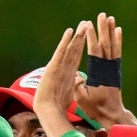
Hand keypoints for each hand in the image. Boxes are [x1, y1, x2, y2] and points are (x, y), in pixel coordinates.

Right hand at [33, 21, 90, 136]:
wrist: (49, 112)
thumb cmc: (57, 105)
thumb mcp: (70, 92)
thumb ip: (75, 83)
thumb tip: (81, 78)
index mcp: (68, 73)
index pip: (76, 56)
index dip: (81, 46)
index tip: (86, 36)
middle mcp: (63, 67)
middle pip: (74, 49)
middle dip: (80, 37)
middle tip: (86, 23)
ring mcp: (58, 66)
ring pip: (70, 47)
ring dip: (76, 35)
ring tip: (82, 24)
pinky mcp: (54, 67)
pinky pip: (61, 52)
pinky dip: (65, 41)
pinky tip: (69, 31)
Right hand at [74, 13, 136, 128]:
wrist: (112, 114)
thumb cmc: (95, 108)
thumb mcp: (82, 99)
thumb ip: (78, 86)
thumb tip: (75, 75)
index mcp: (97, 73)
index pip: (94, 52)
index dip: (92, 38)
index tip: (88, 25)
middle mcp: (107, 68)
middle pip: (105, 45)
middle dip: (102, 29)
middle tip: (101, 15)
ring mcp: (113, 68)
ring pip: (112, 46)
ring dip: (110, 31)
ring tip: (110, 18)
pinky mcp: (116, 70)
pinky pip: (117, 52)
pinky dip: (118, 41)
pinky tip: (118, 30)